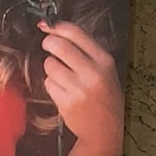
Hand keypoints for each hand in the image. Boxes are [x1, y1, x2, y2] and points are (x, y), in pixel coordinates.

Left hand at [39, 20, 122, 151]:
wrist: (107, 129)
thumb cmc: (104, 96)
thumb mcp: (105, 68)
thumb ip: (85, 49)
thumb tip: (56, 29)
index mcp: (104, 60)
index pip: (75, 33)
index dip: (56, 26)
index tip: (48, 26)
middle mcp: (93, 72)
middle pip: (57, 45)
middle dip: (48, 43)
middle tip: (49, 46)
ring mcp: (79, 88)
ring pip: (49, 65)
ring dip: (51, 68)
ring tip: (63, 76)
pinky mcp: (66, 102)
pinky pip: (48, 83)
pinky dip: (51, 85)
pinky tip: (63, 91)